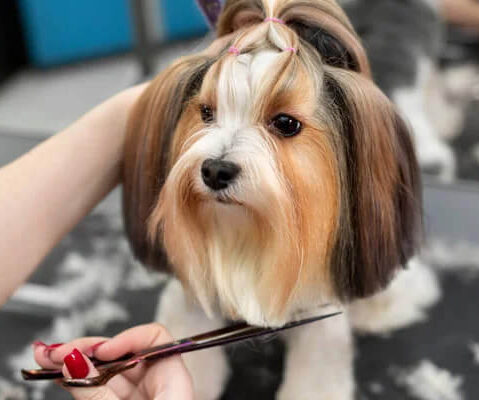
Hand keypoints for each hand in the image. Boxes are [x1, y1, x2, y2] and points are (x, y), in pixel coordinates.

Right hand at [33, 323, 193, 399]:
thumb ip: (98, 391)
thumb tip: (72, 362)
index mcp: (174, 380)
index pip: (156, 338)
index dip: (127, 338)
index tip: (101, 350)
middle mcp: (158, 383)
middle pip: (124, 352)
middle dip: (87, 348)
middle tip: (54, 350)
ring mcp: (139, 394)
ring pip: (107, 369)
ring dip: (75, 361)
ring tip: (45, 355)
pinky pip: (101, 386)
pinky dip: (80, 379)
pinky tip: (58, 368)